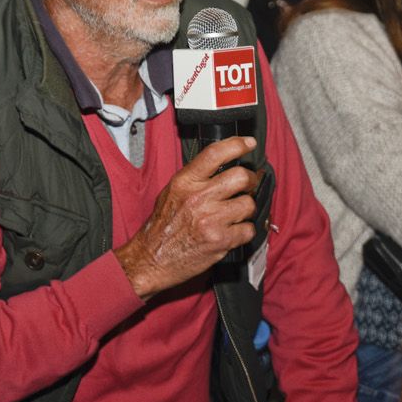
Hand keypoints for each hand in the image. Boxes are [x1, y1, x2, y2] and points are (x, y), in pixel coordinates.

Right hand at [114, 136, 258, 300]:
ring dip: (246, 210)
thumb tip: (223, 166)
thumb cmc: (161, 227)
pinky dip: (244, 231)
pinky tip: (231, 232)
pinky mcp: (221, 240)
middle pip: (241, 177)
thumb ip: (195, 178)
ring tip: (234, 214)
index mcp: (185, 182)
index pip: (215, 153)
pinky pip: (248, 229)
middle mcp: (199, 197)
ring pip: (248, 204)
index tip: (249, 143)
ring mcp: (211, 219)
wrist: (152, 258)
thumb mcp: (171, 192)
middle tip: (247, 186)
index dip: (237, 145)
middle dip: (250, 181)